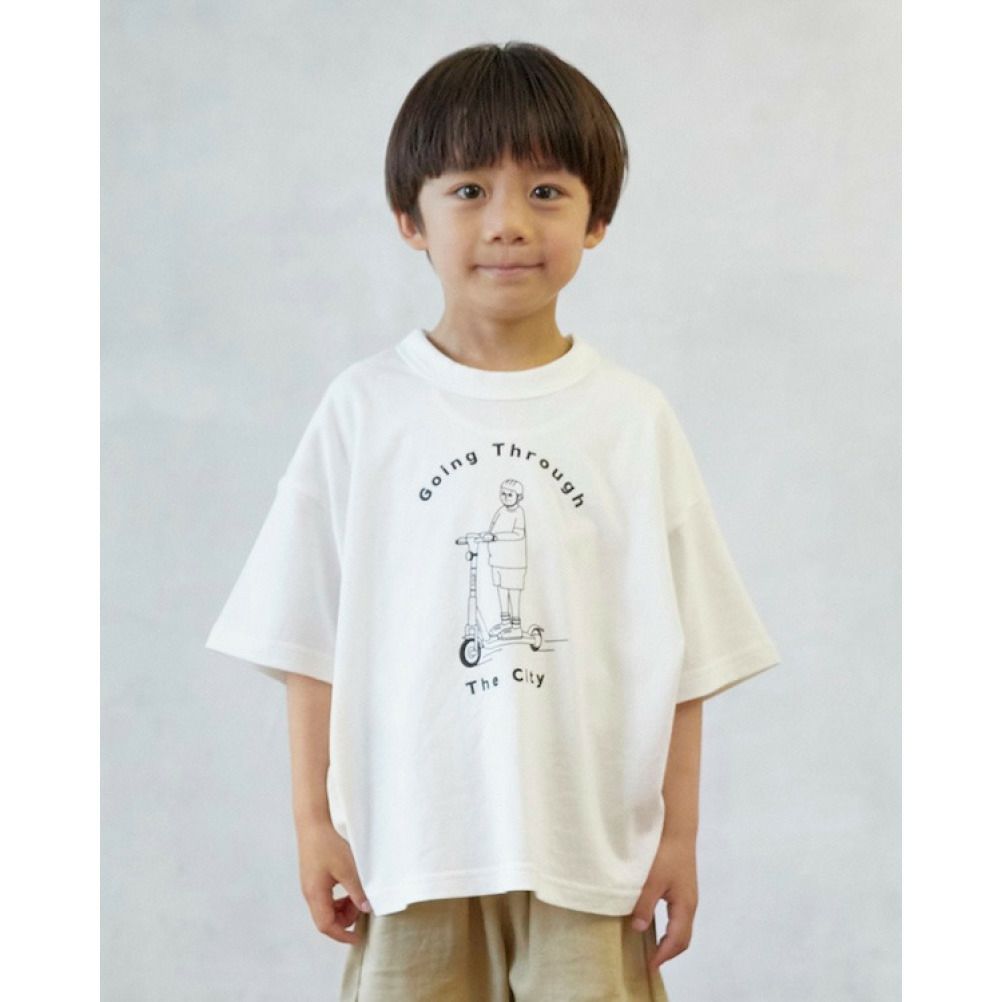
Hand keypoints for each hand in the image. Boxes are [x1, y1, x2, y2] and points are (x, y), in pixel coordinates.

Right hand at [296, 819, 370, 944]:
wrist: (313, 825)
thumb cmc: (327, 844)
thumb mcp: (347, 869)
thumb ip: (357, 891)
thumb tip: (366, 909)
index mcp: (315, 894)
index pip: (326, 925)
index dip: (342, 935)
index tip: (358, 938)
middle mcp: (310, 894)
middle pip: (326, 919)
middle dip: (345, 919)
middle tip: (362, 906)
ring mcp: (310, 887)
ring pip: (327, 909)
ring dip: (343, 908)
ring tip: (357, 895)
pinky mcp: (313, 880)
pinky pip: (326, 899)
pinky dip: (339, 899)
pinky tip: (349, 888)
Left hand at [630, 833, 697, 970]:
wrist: (677, 829)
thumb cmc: (665, 854)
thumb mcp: (651, 880)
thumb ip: (644, 905)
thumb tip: (638, 929)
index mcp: (685, 906)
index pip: (678, 940)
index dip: (664, 955)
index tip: (650, 966)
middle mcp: (690, 904)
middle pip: (683, 937)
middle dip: (668, 952)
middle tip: (650, 962)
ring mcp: (687, 895)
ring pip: (681, 926)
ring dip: (668, 940)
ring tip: (651, 948)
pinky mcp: (682, 887)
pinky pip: (677, 916)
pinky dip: (668, 927)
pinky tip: (653, 924)